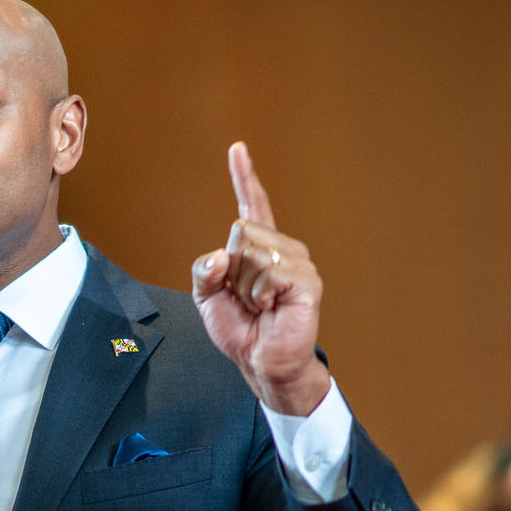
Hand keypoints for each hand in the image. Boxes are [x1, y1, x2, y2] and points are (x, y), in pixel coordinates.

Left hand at [191, 142, 331, 415]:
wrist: (261, 361)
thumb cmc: (240, 329)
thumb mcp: (208, 298)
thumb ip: (204, 272)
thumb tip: (220, 256)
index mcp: (258, 248)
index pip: (251, 206)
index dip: (244, 177)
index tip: (237, 149)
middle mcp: (281, 248)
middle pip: (239, 232)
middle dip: (230, 272)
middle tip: (246, 298)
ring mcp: (297, 261)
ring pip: (251, 252)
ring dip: (244, 287)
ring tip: (259, 306)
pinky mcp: (306, 279)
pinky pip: (267, 271)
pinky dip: (259, 295)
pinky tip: (271, 308)